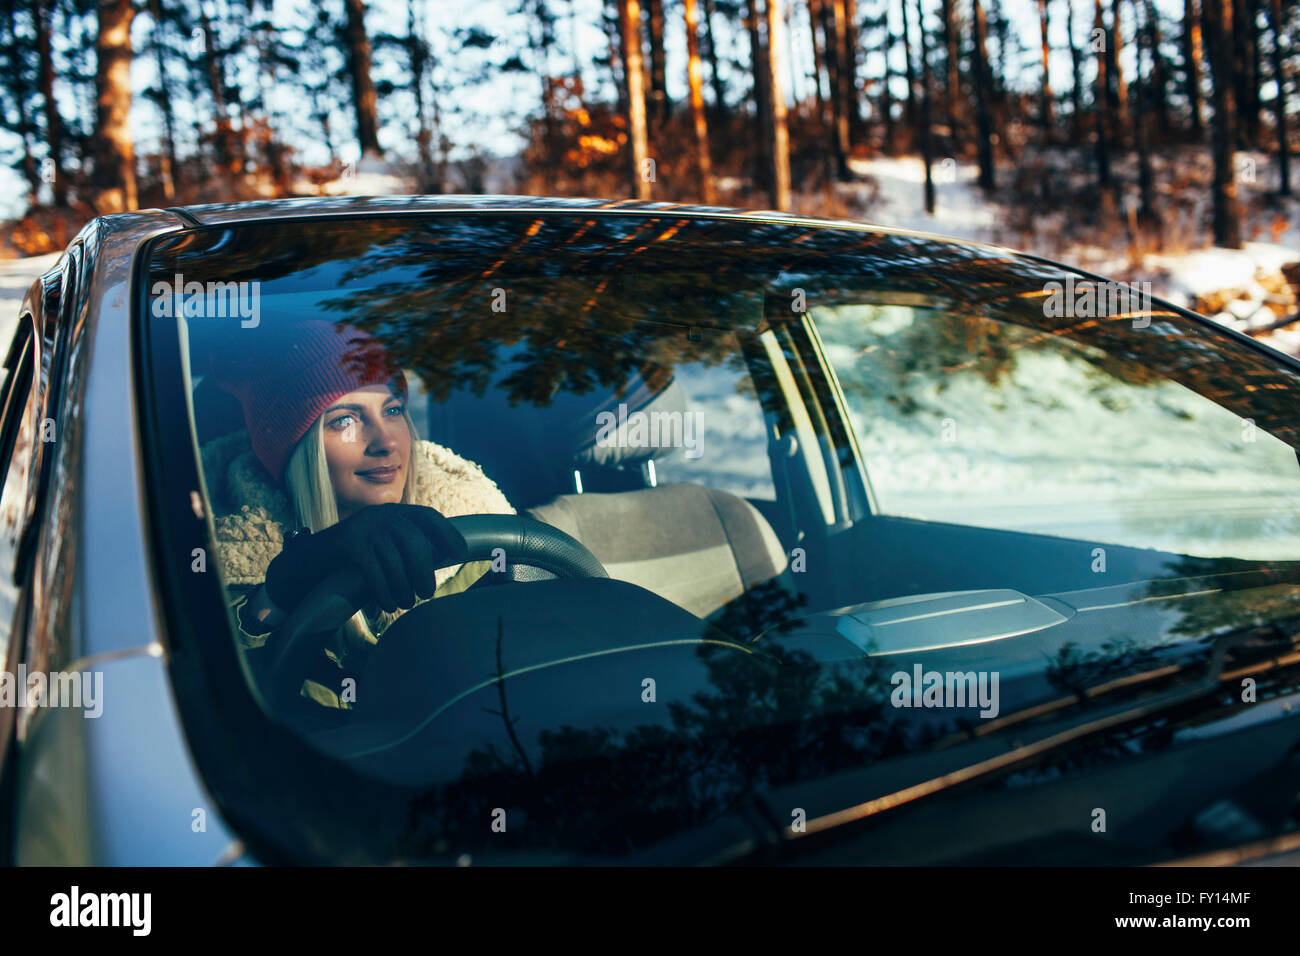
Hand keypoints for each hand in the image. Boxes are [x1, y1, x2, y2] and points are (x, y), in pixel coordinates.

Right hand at [264, 504, 466, 613]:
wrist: (311, 559)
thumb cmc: (357, 558)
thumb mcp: (384, 545)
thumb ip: (408, 548)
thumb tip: (441, 560)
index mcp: (394, 512)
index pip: (428, 517)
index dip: (447, 534)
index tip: (460, 553)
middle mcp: (382, 514)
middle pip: (414, 541)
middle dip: (423, 571)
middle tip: (426, 593)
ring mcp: (364, 526)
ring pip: (394, 560)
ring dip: (403, 587)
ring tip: (406, 602)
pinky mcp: (349, 543)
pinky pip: (375, 570)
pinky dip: (384, 591)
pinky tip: (387, 605)